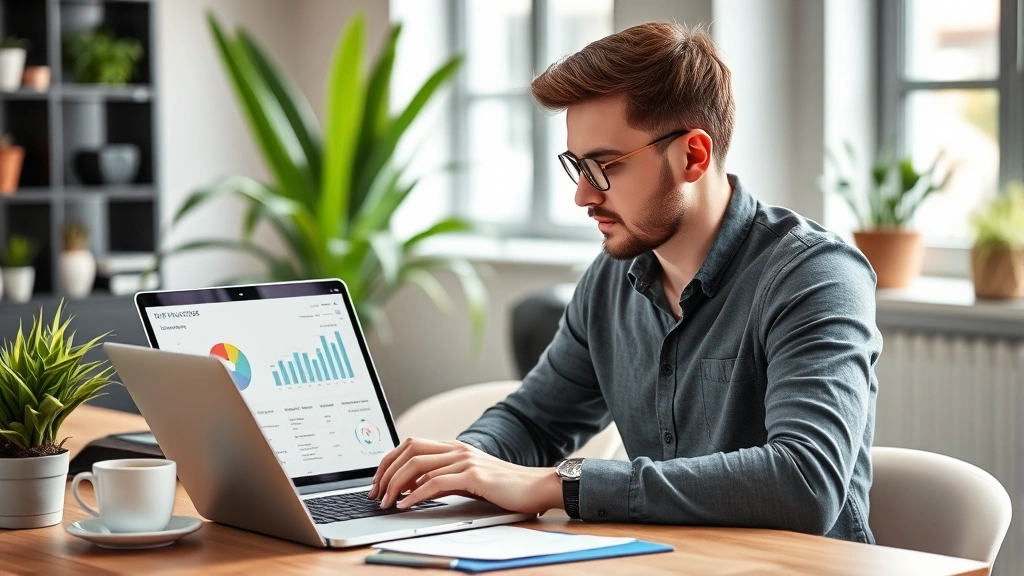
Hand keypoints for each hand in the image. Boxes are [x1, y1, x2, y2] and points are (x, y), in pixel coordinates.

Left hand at [369, 438, 562, 514]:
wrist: (535, 487)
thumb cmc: (502, 487)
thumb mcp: (467, 479)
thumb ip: (442, 478)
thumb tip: (413, 488)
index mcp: (453, 447)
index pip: (410, 444)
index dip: (389, 461)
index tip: (378, 481)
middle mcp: (457, 449)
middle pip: (408, 450)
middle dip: (386, 471)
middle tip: (376, 493)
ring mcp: (465, 460)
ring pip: (418, 465)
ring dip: (395, 485)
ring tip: (386, 502)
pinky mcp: (473, 475)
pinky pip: (435, 483)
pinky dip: (415, 495)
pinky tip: (405, 504)